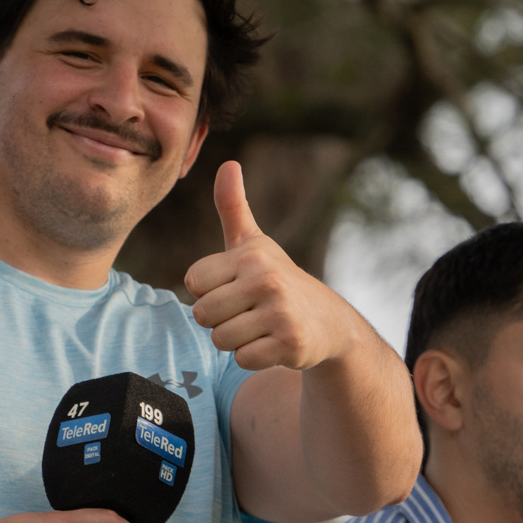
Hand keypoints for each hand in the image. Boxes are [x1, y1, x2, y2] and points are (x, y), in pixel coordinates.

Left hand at [184, 161, 358, 370]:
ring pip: (220, 340)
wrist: (328, 322)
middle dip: (220, 320)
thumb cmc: (278, 280)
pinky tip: (273, 343)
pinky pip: (243, 358)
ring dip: (236, 340)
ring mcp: (280, 313)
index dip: (209, 291)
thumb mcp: (254, 244)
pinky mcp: (290, 343)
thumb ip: (233, 207)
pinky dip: (254, 356)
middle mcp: (266, 280)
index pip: (194, 282)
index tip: (235, 288)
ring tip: (260, 327)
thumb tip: (227, 163)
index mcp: (250, 255)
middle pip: (203, 314)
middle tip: (248, 312)